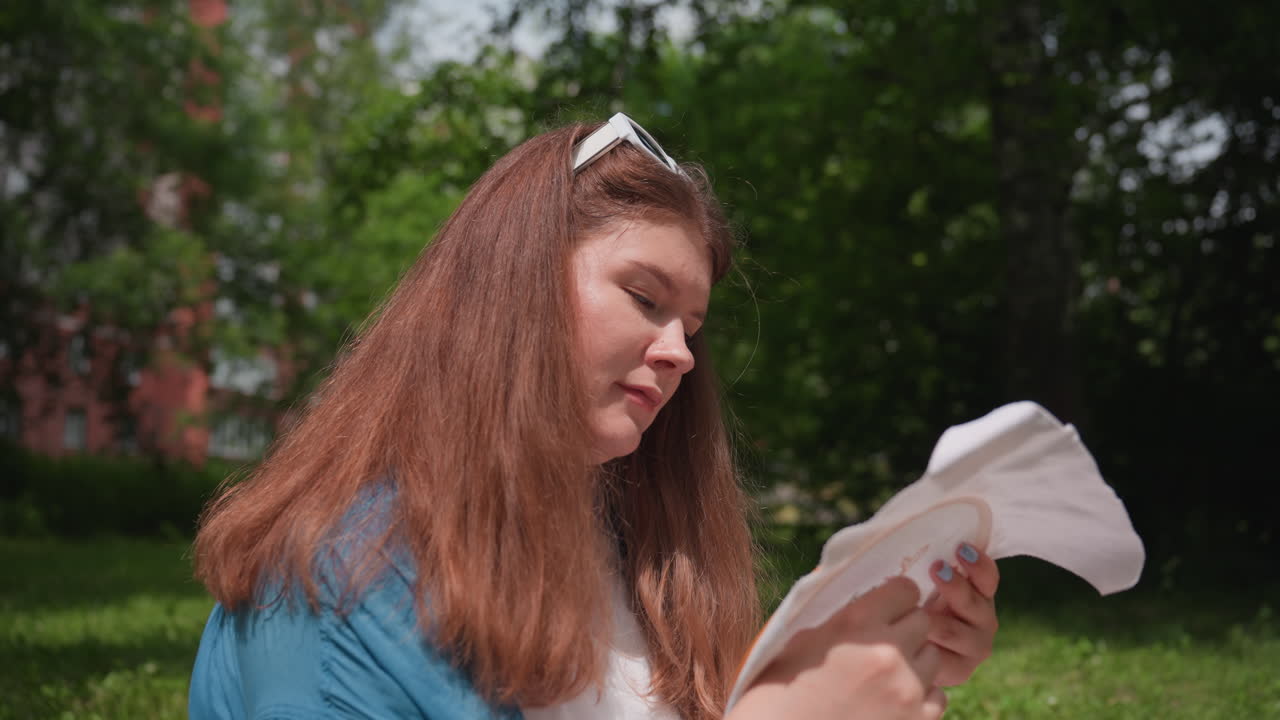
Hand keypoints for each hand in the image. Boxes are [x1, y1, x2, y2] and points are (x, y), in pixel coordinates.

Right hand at [730, 576, 947, 719]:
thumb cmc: (782, 689)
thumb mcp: (806, 638)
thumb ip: (847, 619)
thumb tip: (875, 606)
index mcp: (858, 622)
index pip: (906, 590)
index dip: (896, 598)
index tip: (887, 608)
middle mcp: (888, 652)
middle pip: (922, 622)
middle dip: (905, 629)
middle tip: (882, 643)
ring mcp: (906, 689)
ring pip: (933, 658)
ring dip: (914, 662)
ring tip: (886, 675)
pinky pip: (938, 696)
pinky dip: (921, 696)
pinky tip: (894, 700)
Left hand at [924, 543, 999, 686]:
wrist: (911, 651)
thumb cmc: (914, 606)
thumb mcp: (922, 583)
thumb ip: (929, 565)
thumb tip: (909, 533)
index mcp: (979, 592)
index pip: (987, 577)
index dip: (977, 563)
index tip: (960, 549)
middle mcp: (983, 618)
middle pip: (975, 602)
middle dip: (956, 586)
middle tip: (936, 569)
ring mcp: (975, 646)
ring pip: (958, 632)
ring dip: (937, 620)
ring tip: (920, 613)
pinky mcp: (962, 670)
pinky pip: (946, 660)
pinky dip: (930, 650)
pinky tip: (916, 642)